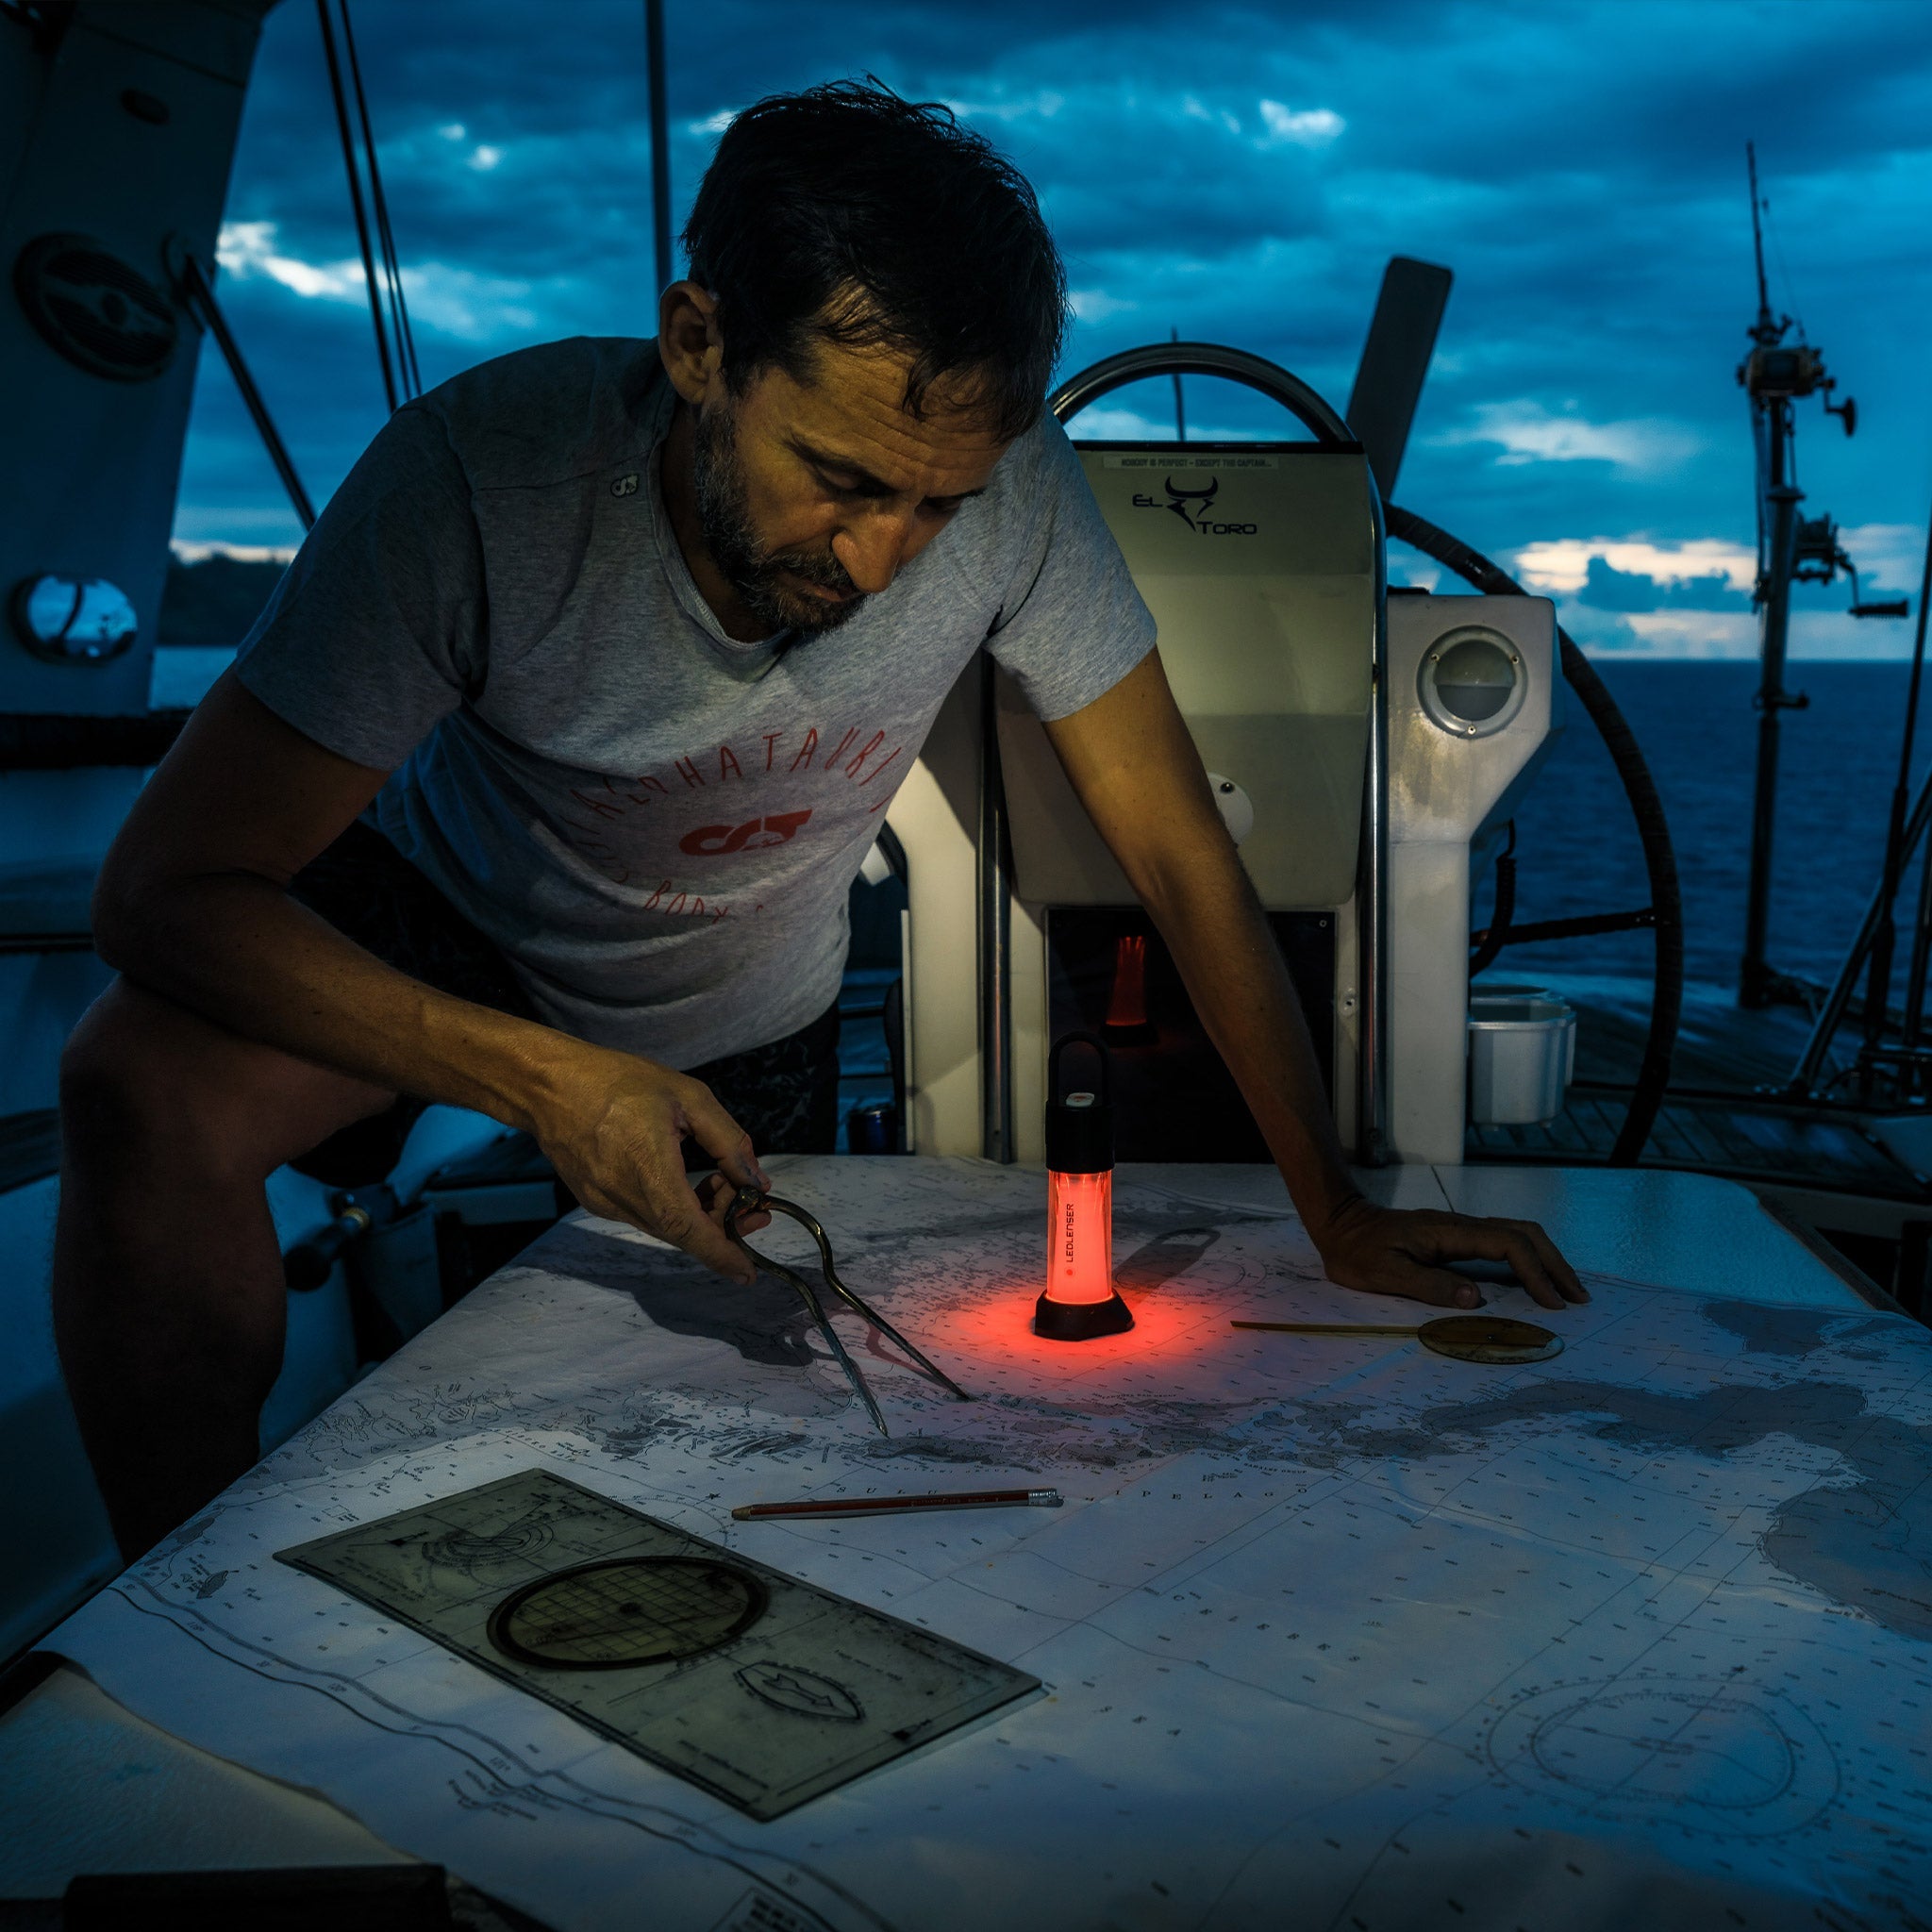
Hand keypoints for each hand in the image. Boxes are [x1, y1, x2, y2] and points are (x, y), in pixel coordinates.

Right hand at [526, 1040, 770, 1283]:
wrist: (550, 1085)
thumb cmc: (619, 1081)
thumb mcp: (689, 1097)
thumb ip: (729, 1142)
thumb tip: (756, 1182)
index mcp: (647, 1167)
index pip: (687, 1228)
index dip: (721, 1254)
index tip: (747, 1273)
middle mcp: (622, 1195)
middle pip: (681, 1231)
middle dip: (722, 1225)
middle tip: (751, 1201)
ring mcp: (604, 1203)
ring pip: (664, 1225)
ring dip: (698, 1214)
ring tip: (719, 1180)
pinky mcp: (595, 1202)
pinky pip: (644, 1215)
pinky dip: (671, 1207)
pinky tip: (683, 1178)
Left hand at [1312, 1197, 1587, 1311]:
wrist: (1341, 1225)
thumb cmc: (1358, 1252)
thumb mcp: (1385, 1274)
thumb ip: (1428, 1285)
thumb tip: (1476, 1297)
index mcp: (1450, 1233)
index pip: (1508, 1245)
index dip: (1535, 1273)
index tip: (1552, 1304)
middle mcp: (1462, 1226)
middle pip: (1524, 1234)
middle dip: (1555, 1264)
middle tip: (1579, 1298)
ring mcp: (1461, 1230)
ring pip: (1518, 1235)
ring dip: (1546, 1260)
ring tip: (1567, 1291)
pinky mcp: (1457, 1237)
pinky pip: (1504, 1243)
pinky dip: (1528, 1259)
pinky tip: (1535, 1280)